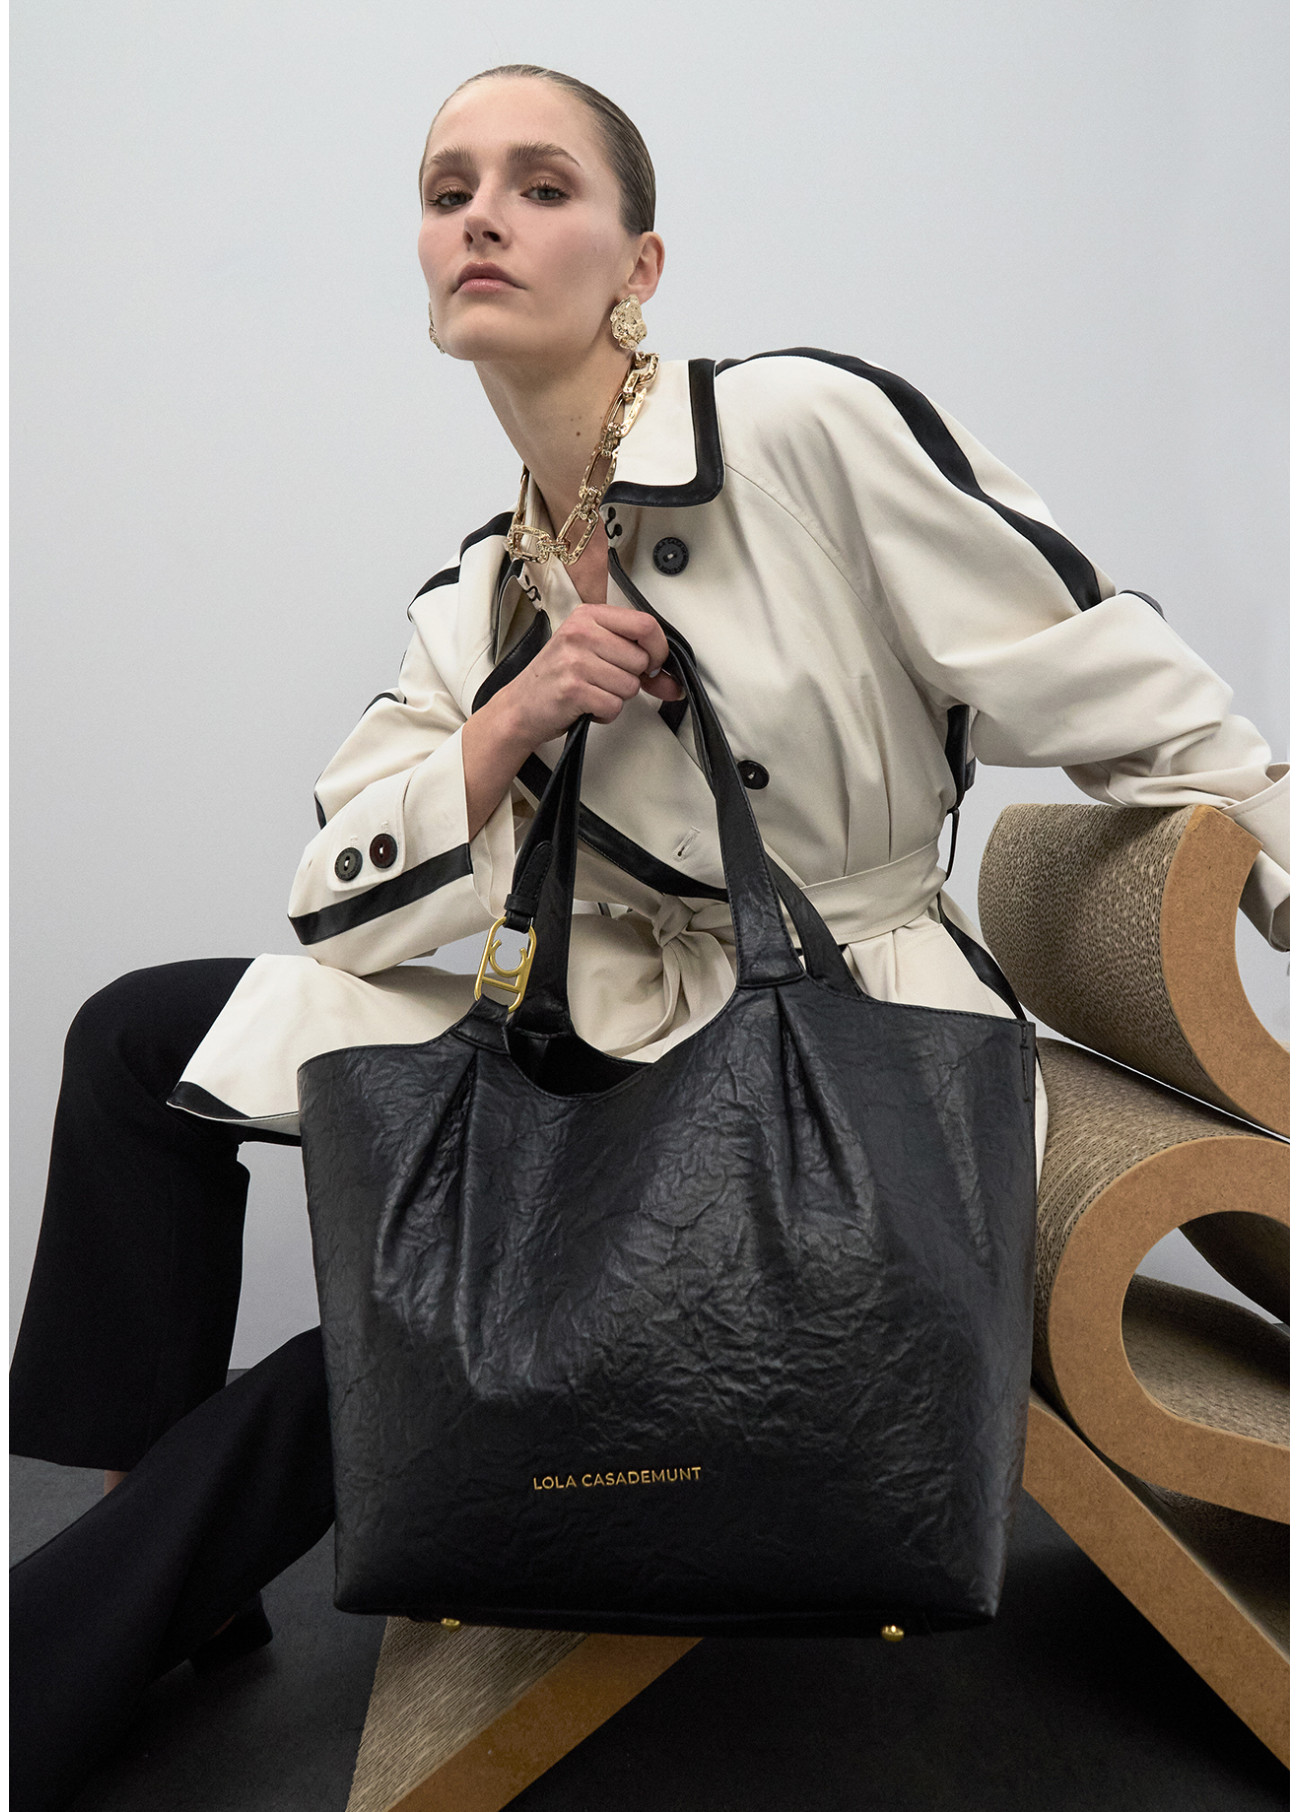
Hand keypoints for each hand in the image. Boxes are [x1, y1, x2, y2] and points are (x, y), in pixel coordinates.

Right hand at [500, 603, 681, 745]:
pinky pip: (614, 706)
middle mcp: (581, 633)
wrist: (521, 706)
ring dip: (616, 697)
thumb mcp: (592, 653)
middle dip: (632, 679)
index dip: (659, 649)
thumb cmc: (557, 677)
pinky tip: (586, 705)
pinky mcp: (573, 689)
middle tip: (605, 680)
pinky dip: (605, 713)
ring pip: (630, 686)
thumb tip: (673, 682)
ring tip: (591, 691)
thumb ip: (634, 660)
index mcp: (588, 615)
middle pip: (641, 660)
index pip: (645, 624)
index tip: (653, 663)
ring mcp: (575, 660)